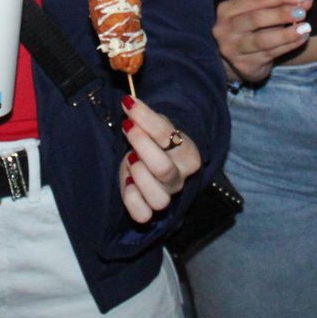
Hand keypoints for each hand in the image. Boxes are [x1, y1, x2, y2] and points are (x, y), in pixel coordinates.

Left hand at [116, 96, 202, 223]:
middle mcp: (181, 178)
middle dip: (140, 146)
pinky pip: (143, 215)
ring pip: (158, 198)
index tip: (129, 105)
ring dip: (139, 177)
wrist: (155, 158)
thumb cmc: (155, 140)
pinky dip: (132, 199)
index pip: (167, 134)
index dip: (144, 118)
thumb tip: (128, 103)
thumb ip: (142, 116)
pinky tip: (128, 182)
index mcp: (189, 153)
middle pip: (163, 169)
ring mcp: (167, 195)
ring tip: (131, 159)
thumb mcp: (153, 125)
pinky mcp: (149, 210)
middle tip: (128, 129)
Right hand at [213, 0, 311, 84]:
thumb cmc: (250, 30)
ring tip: (305, 28)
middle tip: (302, 12)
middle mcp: (225, 28)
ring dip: (287, 34)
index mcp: (228, 9)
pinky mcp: (244, 65)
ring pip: (262, 40)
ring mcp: (233, 49)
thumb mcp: (261, 13)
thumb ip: (281, 5)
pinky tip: (301, 39)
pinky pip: (270, 54)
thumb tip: (306, 0)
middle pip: (255, 19)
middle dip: (281, 14)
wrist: (234, 60)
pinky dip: (288, 46)